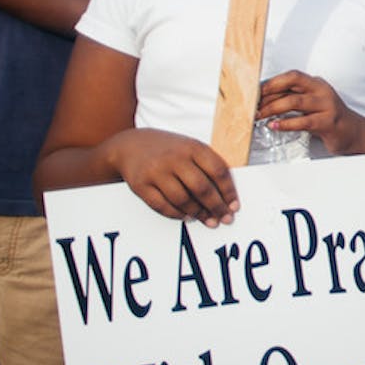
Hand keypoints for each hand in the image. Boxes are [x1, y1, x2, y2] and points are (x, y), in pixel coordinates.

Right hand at [106, 128, 237, 225]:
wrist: (130, 144)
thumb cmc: (169, 149)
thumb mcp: (191, 148)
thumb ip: (208, 166)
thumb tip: (225, 196)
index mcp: (193, 147)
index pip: (218, 171)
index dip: (228, 191)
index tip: (234, 206)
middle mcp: (175, 158)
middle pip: (202, 188)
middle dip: (216, 207)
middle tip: (225, 219)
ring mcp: (156, 171)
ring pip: (182, 199)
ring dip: (198, 213)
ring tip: (207, 219)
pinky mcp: (141, 185)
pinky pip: (162, 206)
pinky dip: (177, 214)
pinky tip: (187, 216)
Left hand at [257, 71, 364, 153]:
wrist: (354, 132)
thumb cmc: (328, 117)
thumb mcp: (311, 103)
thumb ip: (292, 99)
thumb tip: (263, 100)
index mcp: (316, 84)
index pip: (291, 76)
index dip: (272, 81)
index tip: (254, 90)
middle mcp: (322, 91)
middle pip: (291, 84)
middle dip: (268, 94)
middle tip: (252, 104)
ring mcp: (327, 106)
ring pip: (294, 102)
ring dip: (273, 109)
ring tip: (260, 116)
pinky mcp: (328, 122)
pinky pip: (303, 121)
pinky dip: (286, 124)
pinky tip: (275, 126)